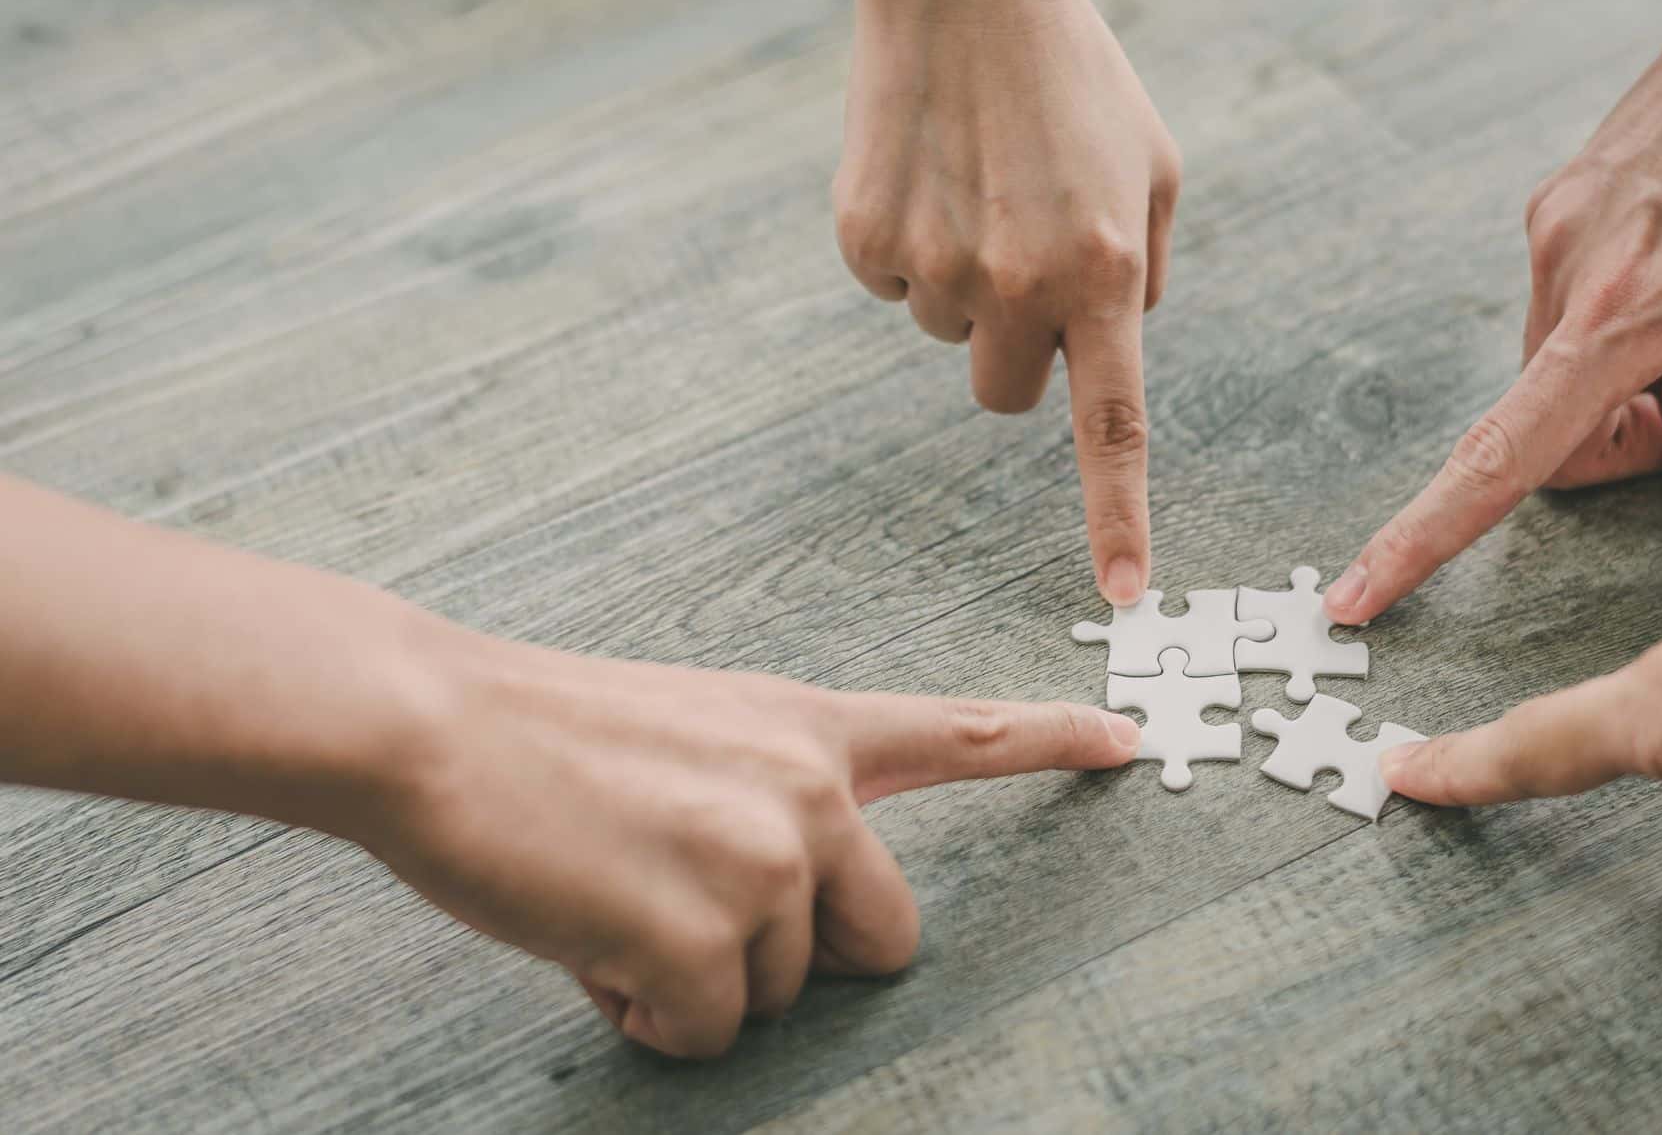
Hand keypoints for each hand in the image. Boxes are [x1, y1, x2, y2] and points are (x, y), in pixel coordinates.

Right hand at [359, 635, 1139, 1057]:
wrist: (433, 727)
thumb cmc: (542, 735)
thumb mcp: (691, 731)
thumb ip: (768, 800)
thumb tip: (781, 920)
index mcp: (806, 729)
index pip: (957, 732)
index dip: (1049, 741)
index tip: (1126, 740)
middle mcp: (811, 792)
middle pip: (888, 941)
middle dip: (807, 960)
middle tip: (697, 918)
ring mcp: (766, 864)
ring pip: (774, 997)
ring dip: (695, 979)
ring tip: (611, 899)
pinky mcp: (705, 936)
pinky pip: (704, 1035)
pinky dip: (644, 1017)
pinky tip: (592, 944)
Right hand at [827, 0, 1180, 605]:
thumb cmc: (1074, 75)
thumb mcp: (1153, 170)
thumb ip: (1142, 275)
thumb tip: (1111, 343)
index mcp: (1104, 273)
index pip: (1113, 430)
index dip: (1117, 520)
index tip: (1122, 596)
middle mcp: (1018, 285)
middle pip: (1003, 394)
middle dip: (1012, 348)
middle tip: (1018, 255)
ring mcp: (933, 266)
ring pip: (942, 335)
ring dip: (959, 282)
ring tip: (973, 182)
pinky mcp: (864, 239)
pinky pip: (886, 284)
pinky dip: (902, 242)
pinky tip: (923, 169)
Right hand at [1325, 0, 1661, 624]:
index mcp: (1624, 312)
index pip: (1504, 459)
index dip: (1423, 541)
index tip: (1354, 595)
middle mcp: (1567, 269)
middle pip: (1553, 427)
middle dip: (1630, 438)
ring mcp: (1556, 225)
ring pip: (1567, 365)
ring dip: (1642, 375)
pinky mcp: (1564, 195)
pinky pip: (1576, 303)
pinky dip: (1635, 320)